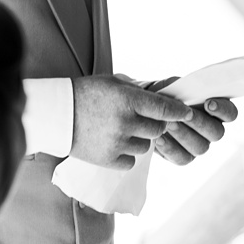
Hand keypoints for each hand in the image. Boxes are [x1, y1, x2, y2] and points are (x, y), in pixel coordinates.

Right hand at [69, 77, 195, 168]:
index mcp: (128, 100)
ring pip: (146, 146)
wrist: (56, 114)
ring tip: (121, 131)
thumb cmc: (85, 94)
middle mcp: (125, 122)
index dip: (179, 111)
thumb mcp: (112, 83)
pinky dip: (126, 154)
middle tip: (141, 120)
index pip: (164, 108)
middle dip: (155, 125)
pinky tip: (113, 144)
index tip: (187, 113)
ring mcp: (117, 143)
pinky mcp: (108, 160)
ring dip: (140, 140)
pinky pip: (132, 160)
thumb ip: (137, 90)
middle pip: (158, 129)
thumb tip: (162, 98)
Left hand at [150, 89, 237, 165]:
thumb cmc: (164, 96)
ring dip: (184, 135)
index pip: (230, 113)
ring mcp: (199, 145)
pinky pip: (183, 159)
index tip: (208, 103)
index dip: (223, 110)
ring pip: (200, 147)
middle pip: (217, 133)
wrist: (147, 111)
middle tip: (184, 115)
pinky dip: (170, 149)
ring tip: (168, 124)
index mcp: (216, 110)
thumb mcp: (174, 86)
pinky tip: (159, 139)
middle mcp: (211, 130)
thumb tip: (188, 94)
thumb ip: (184, 88)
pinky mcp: (183, 157)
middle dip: (200, 123)